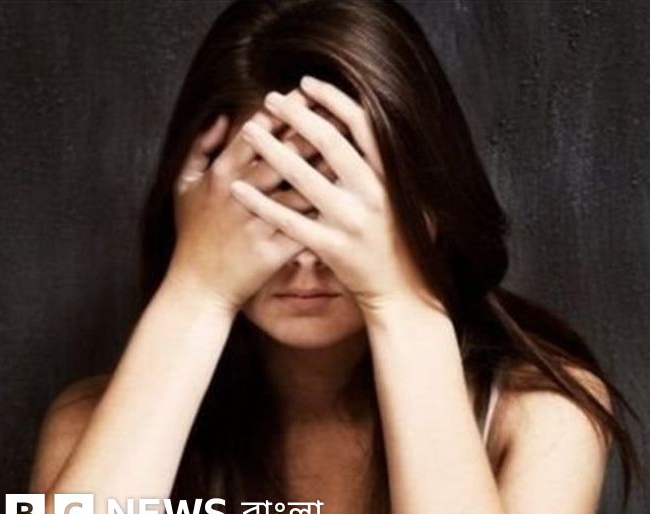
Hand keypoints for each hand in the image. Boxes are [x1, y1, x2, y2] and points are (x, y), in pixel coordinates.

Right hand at [167, 91, 327, 312]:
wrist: (197, 288)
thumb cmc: (193, 236)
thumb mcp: (183, 187)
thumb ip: (200, 148)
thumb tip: (223, 117)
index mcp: (220, 174)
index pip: (258, 133)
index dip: (285, 113)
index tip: (310, 95)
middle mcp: (238, 193)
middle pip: (284, 156)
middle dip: (315, 133)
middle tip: (341, 115)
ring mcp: (255, 222)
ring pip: (300, 189)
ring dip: (328, 171)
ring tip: (353, 153)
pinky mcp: (271, 250)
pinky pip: (305, 227)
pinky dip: (326, 213)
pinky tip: (349, 200)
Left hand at [227, 76, 437, 315]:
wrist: (403, 293)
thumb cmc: (404, 245)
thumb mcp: (411, 201)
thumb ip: (389, 171)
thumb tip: (373, 130)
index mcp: (389, 178)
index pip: (362, 127)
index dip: (334, 101)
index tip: (309, 85)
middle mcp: (371, 194)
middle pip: (329, 143)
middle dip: (297, 116)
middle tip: (272, 99)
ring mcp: (350, 221)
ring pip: (303, 177)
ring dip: (272, 149)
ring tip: (249, 129)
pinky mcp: (331, 247)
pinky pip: (287, 220)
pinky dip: (260, 202)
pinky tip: (237, 187)